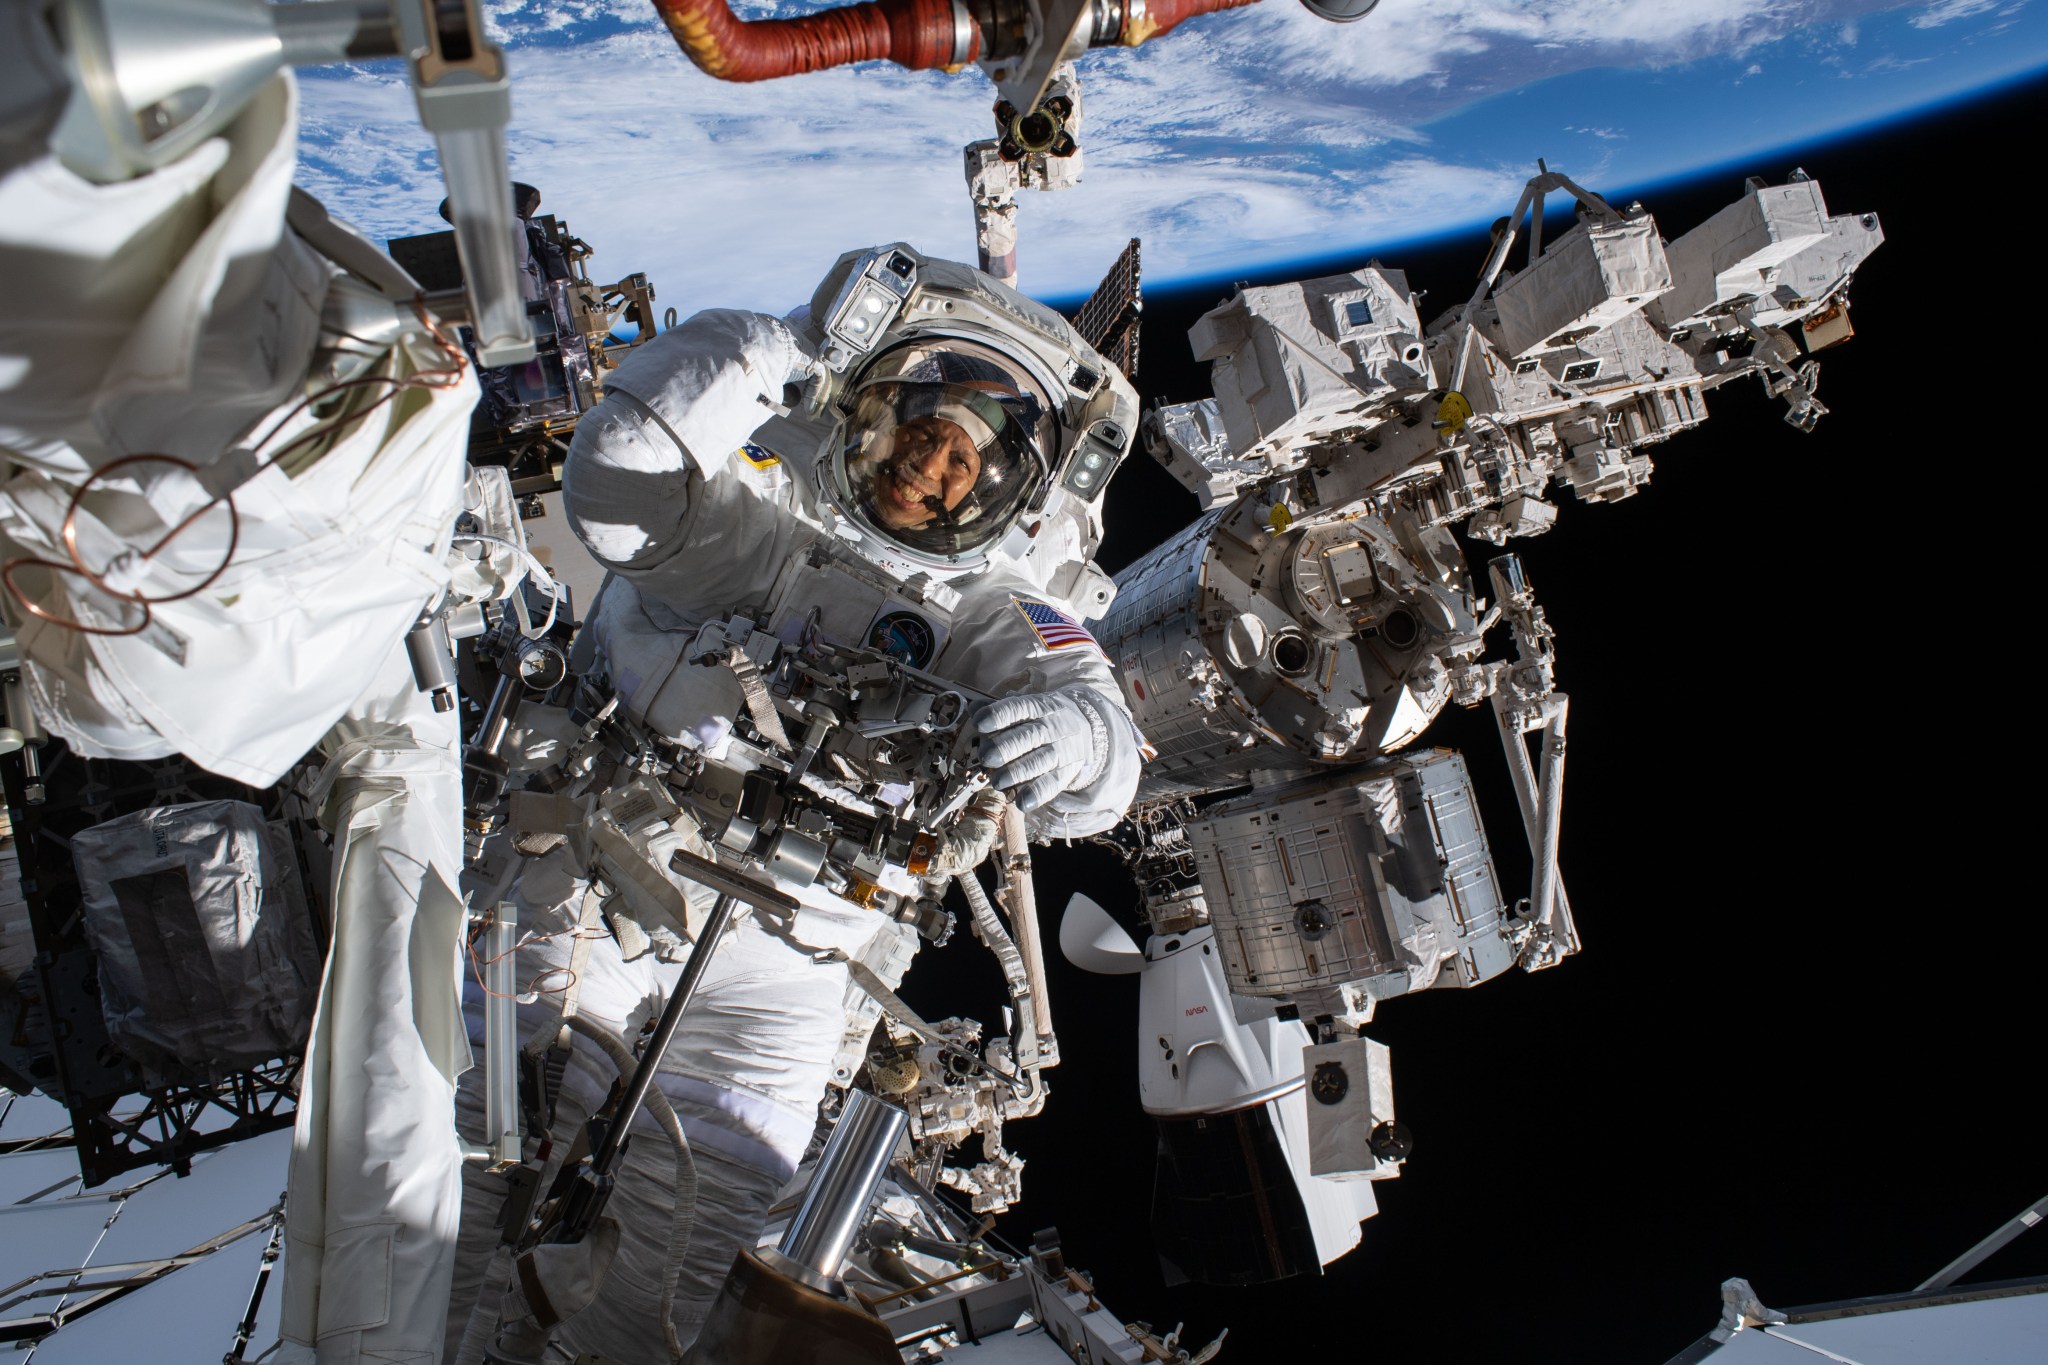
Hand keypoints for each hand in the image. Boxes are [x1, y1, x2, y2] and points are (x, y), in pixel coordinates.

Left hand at [971, 690, 1106, 811]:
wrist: (1087, 728)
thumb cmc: (1043, 718)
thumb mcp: (1027, 707)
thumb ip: (999, 710)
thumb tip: (975, 708)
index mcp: (1040, 707)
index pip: (1019, 708)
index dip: (999, 715)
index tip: (980, 723)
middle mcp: (1052, 727)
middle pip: (1029, 737)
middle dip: (1005, 747)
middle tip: (985, 757)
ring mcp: (1062, 751)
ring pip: (1040, 761)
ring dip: (1017, 773)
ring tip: (997, 781)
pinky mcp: (1067, 773)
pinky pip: (1053, 784)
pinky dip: (1037, 794)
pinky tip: (1021, 803)